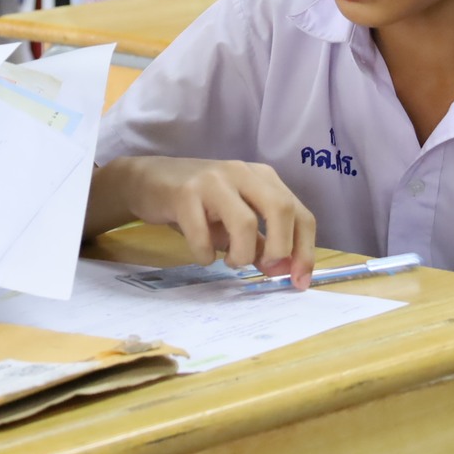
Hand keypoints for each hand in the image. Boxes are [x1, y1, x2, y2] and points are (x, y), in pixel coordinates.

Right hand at [107, 156, 315, 285]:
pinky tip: (203, 255)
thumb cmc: (198, 204)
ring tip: (230, 261)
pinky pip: (203, 234)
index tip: (300, 281)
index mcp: (263, 178)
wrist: (148, 181)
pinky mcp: (184, 193)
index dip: (305, 251)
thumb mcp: (235, 220)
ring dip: (242, 254)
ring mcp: (213, 180)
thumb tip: (282, 269)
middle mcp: (242, 172)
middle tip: (266, 268)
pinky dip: (206, 254)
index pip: (300, 214)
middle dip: (281, 249)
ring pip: (246, 222)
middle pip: (281, 209)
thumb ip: (261, 241)